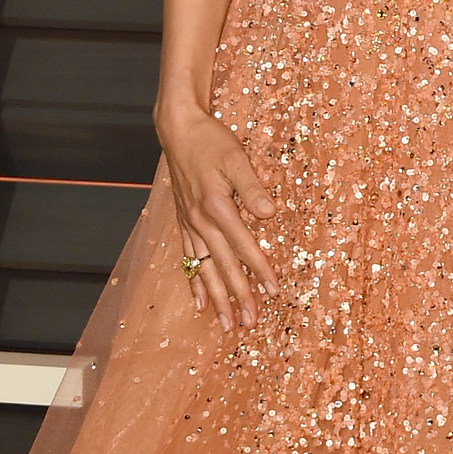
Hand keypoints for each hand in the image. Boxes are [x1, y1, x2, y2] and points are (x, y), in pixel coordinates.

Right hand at [157, 103, 276, 329]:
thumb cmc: (211, 140)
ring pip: (203, 269)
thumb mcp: (236, 157)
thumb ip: (252, 186)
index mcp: (216, 207)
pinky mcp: (183, 222)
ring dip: (217, 298)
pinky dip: (194, 282)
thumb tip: (269, 213)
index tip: (274, 291)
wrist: (178, 129)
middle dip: (238, 296)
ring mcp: (189, 224)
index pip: (243, 246)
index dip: (260, 270)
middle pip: (222, 266)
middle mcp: (200, 221)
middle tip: (250, 323)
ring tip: (227, 324)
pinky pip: (188, 259)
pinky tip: (199, 303)